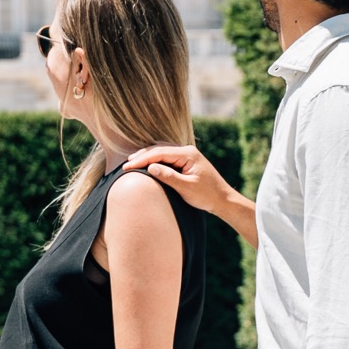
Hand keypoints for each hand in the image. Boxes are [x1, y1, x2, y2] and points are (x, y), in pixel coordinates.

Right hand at [122, 144, 248, 221]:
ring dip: (147, 157)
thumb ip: (169, 176)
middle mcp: (187, 151)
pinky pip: (167, 157)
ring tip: (132, 163)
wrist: (223, 199)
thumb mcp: (187, 188)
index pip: (159, 153)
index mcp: (188, 155)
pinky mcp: (186, 161)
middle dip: (142, 156)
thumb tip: (151, 167)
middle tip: (125, 165)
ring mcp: (187, 155)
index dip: (142, 159)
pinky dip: (155, 160)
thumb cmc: (207, 195)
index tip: (128, 167)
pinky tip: (147, 165)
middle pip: (159, 149)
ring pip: (162, 151)